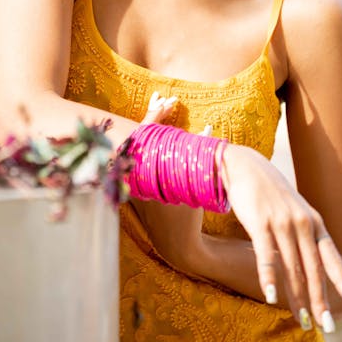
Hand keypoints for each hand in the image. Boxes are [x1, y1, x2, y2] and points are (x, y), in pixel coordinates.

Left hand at [131, 94, 205, 271]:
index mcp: (147, 170)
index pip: (149, 132)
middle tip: (161, 97)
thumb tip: (209, 128)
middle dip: (153, 114)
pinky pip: (139, 155)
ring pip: (138, 143)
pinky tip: (156, 130)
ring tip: (158, 107)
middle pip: (140, 134)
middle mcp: (135, 173)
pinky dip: (149, 141)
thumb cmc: (190, 214)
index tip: (169, 100)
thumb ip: (200, 155)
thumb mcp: (196, 183)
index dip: (159, 114)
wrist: (178, 244)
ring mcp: (132, 180)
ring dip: (150, 126)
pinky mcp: (135, 186)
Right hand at [219, 144, 341, 329]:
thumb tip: (314, 262)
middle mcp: (301, 223)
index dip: (341, 278)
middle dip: (320, 299)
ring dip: (297, 297)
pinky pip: (266, 256)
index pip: (331, 255)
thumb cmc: (269, 191)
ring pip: (292, 267)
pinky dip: (269, 278)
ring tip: (302, 320)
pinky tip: (271, 297)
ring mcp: (281, 223)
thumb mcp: (295, 209)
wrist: (244, 165)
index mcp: (313, 221)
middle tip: (325, 325)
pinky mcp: (260, 223)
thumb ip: (306, 233)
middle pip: (314, 268)